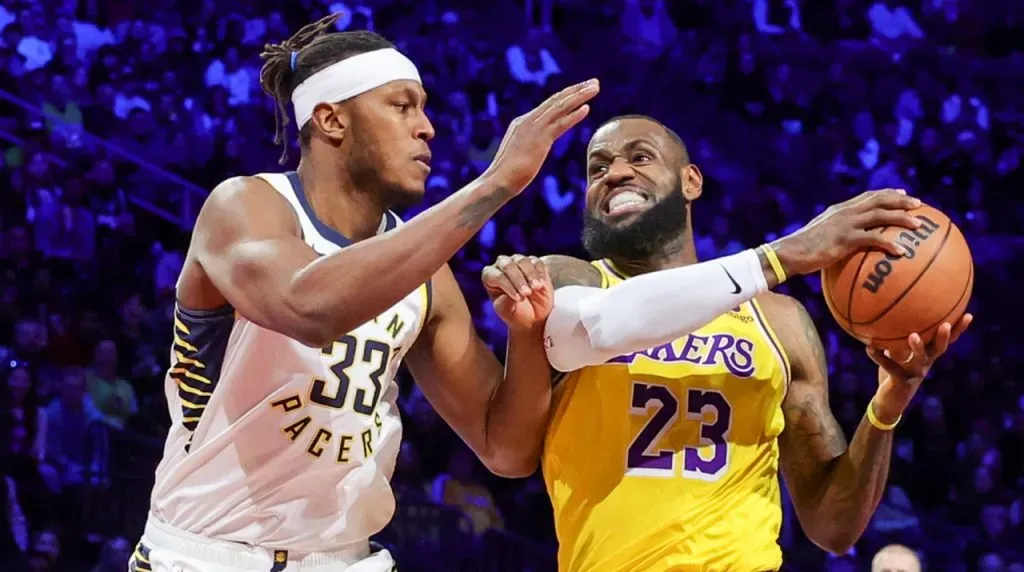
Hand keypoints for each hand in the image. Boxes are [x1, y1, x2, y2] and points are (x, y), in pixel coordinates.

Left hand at [481, 255, 553, 330]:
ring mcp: (518, 262)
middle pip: (508, 265)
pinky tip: (541, 284)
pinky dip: (540, 272)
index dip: (508, 286)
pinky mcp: (534, 263)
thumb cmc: (514, 313)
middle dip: (518, 279)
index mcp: (489, 276)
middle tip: (527, 293)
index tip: (518, 298)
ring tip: (536, 288)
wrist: (533, 316)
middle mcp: (502, 265)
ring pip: (523, 261)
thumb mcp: (506, 312)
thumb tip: (509, 295)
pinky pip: (537, 262)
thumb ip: (505, 303)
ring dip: (530, 275)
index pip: (497, 276)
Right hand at [485, 79, 599, 192]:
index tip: (580, 89)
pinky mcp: (540, 139)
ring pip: (560, 107)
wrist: (498, 181)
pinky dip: (574, 115)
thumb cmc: (506, 174)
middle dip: (576, 90)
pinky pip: (560, 124)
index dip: (566, 96)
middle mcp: (528, 121)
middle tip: (594, 82)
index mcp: (522, 123)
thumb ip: (527, 147)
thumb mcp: (518, 154)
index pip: (548, 105)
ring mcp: (533, 128)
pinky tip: (587, 108)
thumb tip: (533, 150)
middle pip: (556, 100)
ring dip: (580, 96)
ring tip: (595, 87)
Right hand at [773, 189, 921, 275]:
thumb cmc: (803, 250)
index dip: (888, 194)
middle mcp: (845, 212)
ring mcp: (845, 224)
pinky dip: (888, 244)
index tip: (904, 195)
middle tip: (919, 205)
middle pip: (878, 200)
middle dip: (901, 201)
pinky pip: (872, 239)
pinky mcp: (844, 239)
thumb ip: (835, 234)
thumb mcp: (820, 235)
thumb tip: (847, 244)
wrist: (790, 253)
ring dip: (901, 219)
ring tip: (918, 225)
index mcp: (840, 210)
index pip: (868, 196)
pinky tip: (901, 252)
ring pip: (879, 216)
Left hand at [864, 313, 972, 422]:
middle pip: (939, 350)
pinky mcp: (900, 381)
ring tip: (913, 335)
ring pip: (920, 360)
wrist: (890, 401)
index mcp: (928, 355)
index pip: (947, 341)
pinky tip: (868, 347)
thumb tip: (893, 312)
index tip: (969, 315)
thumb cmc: (896, 371)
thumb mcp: (899, 351)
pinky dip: (878, 357)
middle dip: (944, 338)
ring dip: (918, 348)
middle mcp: (925, 363)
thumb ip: (899, 336)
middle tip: (946, 324)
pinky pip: (890, 367)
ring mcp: (914, 373)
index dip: (959, 330)